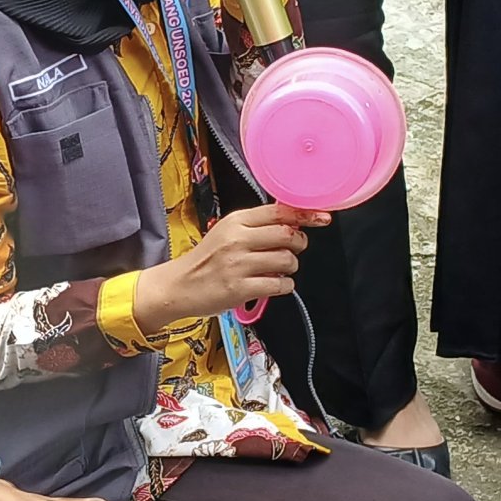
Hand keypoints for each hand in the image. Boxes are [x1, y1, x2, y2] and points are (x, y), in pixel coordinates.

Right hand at [133, 203, 328, 331]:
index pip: (279, 212)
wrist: (179, 285)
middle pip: (287, 235)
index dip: (305, 215)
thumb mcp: (226, 232)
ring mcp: (238, 264)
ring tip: (278, 269)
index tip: (321, 218)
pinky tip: (275, 284)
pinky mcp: (240, 288)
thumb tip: (292, 223)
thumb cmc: (206, 260)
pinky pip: (279, 285)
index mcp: (235, 221)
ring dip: (290, 267)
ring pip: (287, 260)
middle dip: (299, 243)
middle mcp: (237, 239)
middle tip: (293, 249)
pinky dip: (284, 285)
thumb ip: (255, 227)